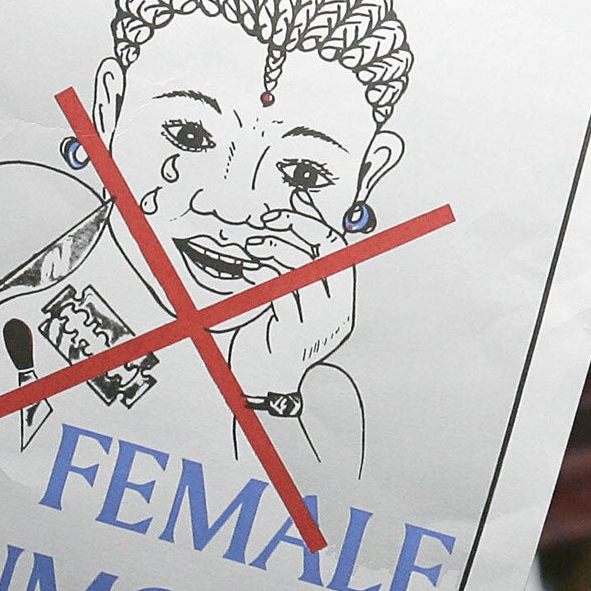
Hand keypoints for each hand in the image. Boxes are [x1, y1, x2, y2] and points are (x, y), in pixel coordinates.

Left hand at [224, 213, 355, 395]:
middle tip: (267, 219)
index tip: (291, 205)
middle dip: (296, 225)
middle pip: (325, 251)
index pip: (338, 248)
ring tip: (252, 245)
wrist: (265, 385)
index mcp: (341, 301)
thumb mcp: (292, 299)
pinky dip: (262, 272)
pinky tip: (248, 268)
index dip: (315, 221)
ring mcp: (316, 323)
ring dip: (273, 247)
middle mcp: (336, 311)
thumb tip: (299, 210)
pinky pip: (280, 290)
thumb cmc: (275, 339)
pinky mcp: (292, 333)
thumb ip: (298, 264)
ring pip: (302, 267)